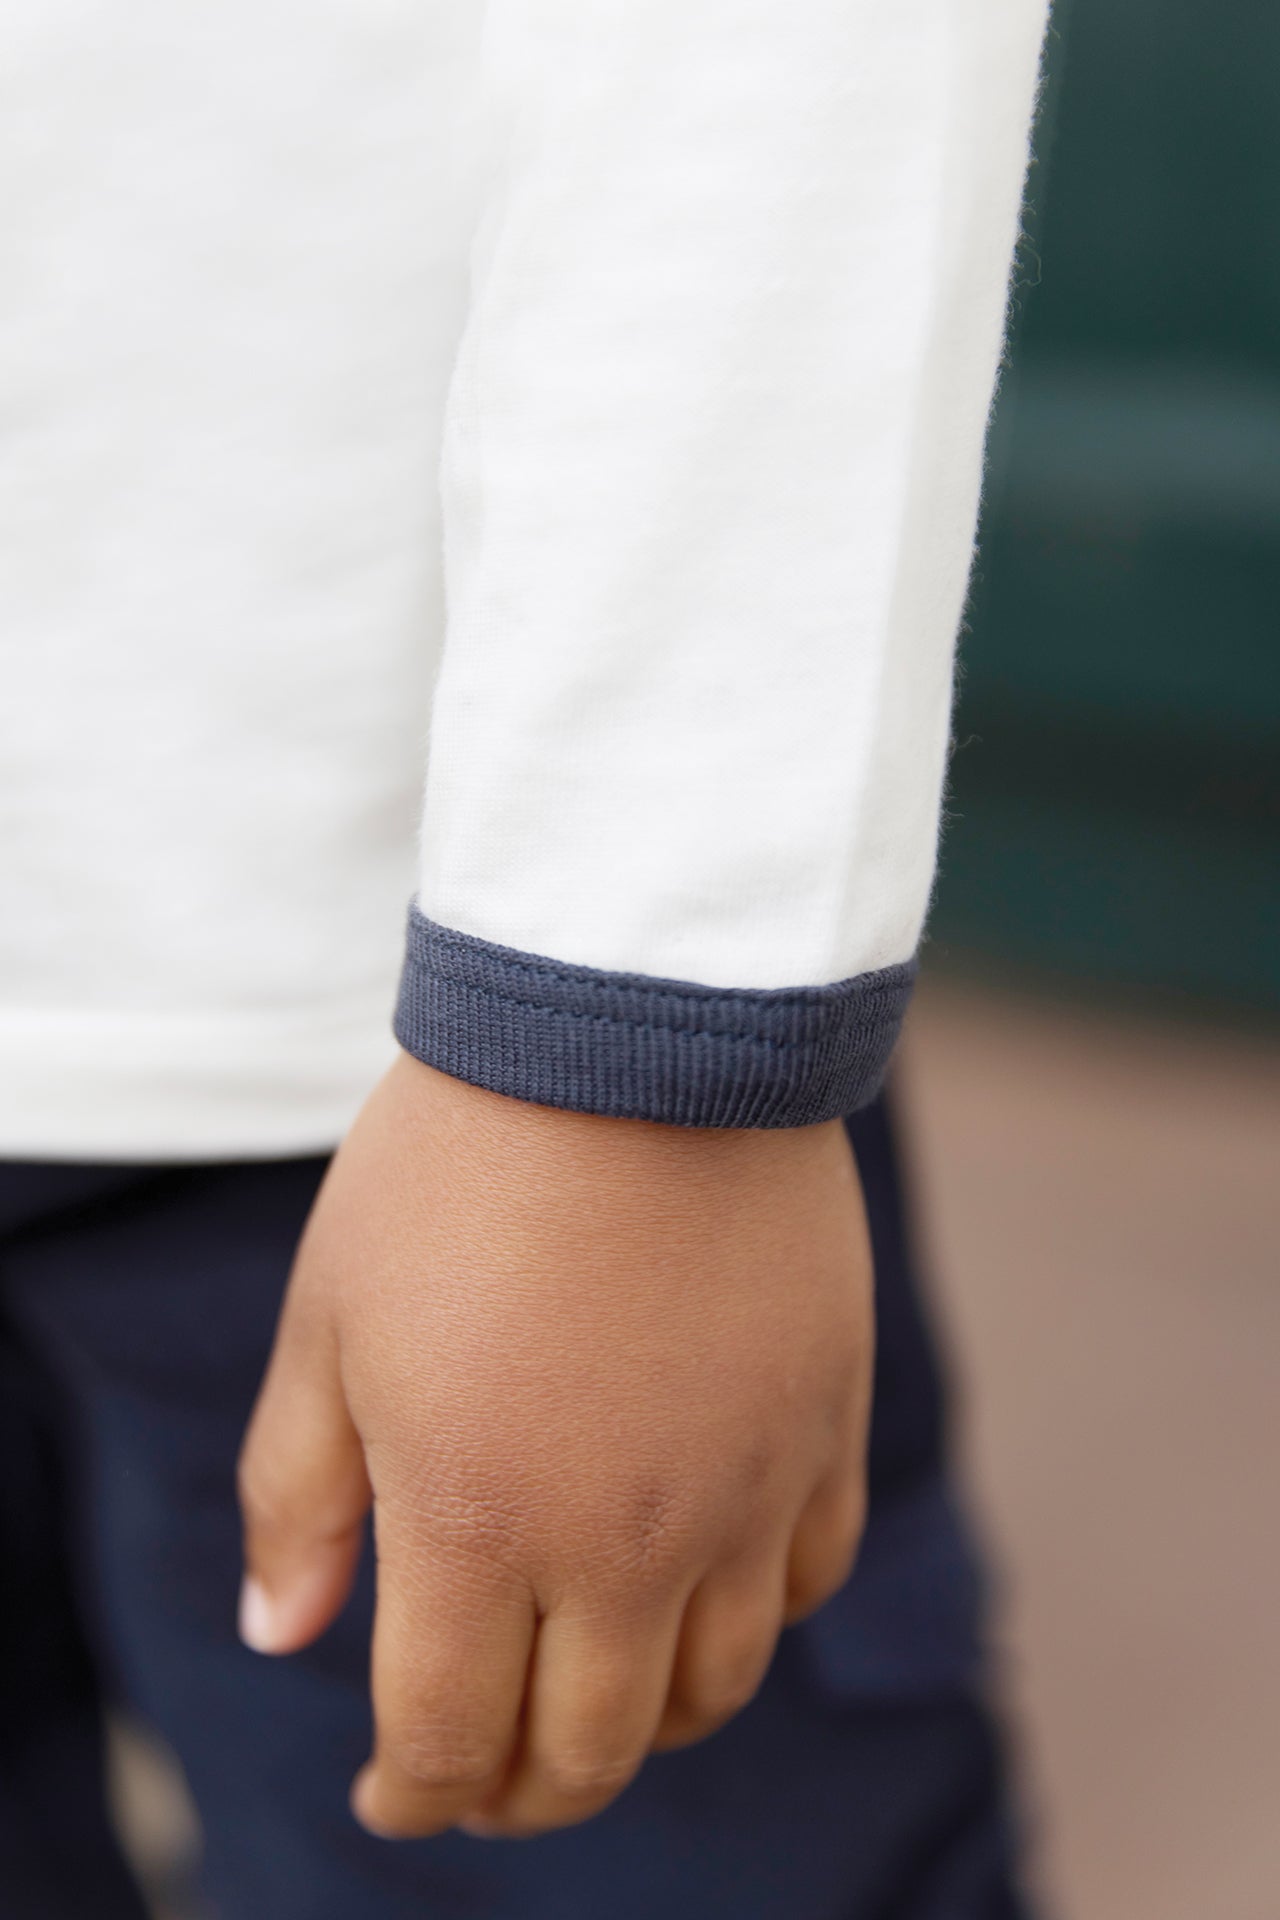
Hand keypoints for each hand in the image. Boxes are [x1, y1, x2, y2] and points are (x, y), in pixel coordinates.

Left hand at [237, 1053, 872, 1839]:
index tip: (391, 1798)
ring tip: (591, 1692)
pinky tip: (704, 1585)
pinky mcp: (825, 1421)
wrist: (632, 1032)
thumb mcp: (328, 1321)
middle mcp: (625, 1537)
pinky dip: (750, 1619)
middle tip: (483, 1777)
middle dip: (520, 1794)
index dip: (411, 1795)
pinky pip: (810, 1579)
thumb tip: (282, 1639)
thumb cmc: (454, 1167)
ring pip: (712, 1691)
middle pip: (587, 1751)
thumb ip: (298, 1496)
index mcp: (477, 1517)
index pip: (445, 1740)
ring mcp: (744, 1486)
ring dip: (639, 1724)